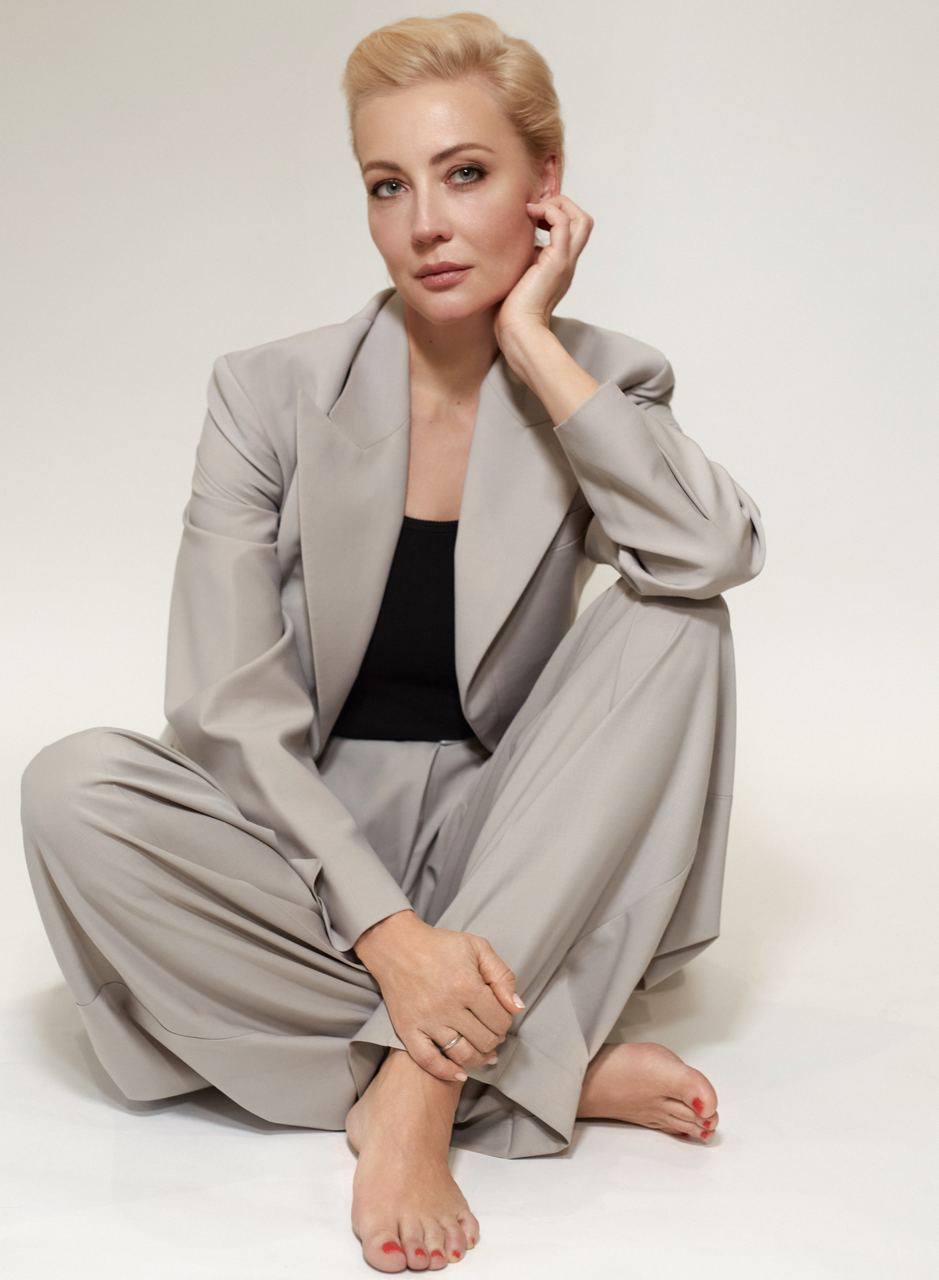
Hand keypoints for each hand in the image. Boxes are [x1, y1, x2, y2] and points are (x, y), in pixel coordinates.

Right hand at [356, 914, 523, 1083]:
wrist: (397, 945)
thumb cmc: (440, 945)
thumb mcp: (477, 948)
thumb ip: (502, 976)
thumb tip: (517, 1007)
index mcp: (467, 985)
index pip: (500, 1020)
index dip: (506, 1022)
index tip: (501, 1017)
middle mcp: (447, 1006)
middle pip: (485, 1040)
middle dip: (495, 1039)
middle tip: (492, 1032)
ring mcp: (426, 1020)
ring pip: (462, 1054)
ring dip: (479, 1058)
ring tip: (483, 1052)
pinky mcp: (407, 1029)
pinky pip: (428, 1061)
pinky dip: (447, 1072)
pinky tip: (460, 1073)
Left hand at [493, 193, 594, 345]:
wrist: (518, 328)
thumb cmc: (512, 310)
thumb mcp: (518, 276)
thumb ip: (522, 259)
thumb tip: (511, 243)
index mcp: (560, 265)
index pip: (572, 230)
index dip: (556, 214)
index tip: (531, 216)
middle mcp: (568, 261)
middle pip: (584, 221)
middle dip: (562, 205)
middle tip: (536, 210)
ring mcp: (565, 261)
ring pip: (581, 219)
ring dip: (558, 205)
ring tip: (534, 210)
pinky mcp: (557, 261)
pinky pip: (563, 223)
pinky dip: (549, 210)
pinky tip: (529, 215)